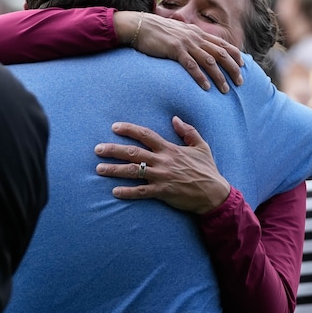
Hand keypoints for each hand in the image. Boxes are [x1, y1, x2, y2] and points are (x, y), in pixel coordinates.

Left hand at [94, 117, 230, 213]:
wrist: (214, 193)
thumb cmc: (207, 169)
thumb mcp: (201, 146)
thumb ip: (188, 131)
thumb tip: (175, 119)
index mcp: (170, 149)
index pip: (146, 135)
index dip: (129, 130)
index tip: (115, 127)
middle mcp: (163, 161)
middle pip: (133, 152)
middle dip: (113, 150)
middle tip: (97, 149)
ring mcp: (161, 177)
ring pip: (133, 171)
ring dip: (114, 170)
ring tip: (99, 169)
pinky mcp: (162, 192)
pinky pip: (141, 192)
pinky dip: (127, 192)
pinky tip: (114, 191)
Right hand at [114, 11, 243, 92]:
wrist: (139, 25)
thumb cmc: (157, 32)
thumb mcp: (179, 34)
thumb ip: (191, 41)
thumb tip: (199, 51)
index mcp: (198, 33)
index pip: (223, 44)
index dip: (236, 55)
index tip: (243, 66)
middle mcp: (195, 37)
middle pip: (221, 53)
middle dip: (233, 68)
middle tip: (240, 83)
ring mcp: (186, 43)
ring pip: (209, 61)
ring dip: (219, 76)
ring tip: (226, 89)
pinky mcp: (174, 49)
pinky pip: (191, 65)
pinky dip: (200, 77)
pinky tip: (206, 87)